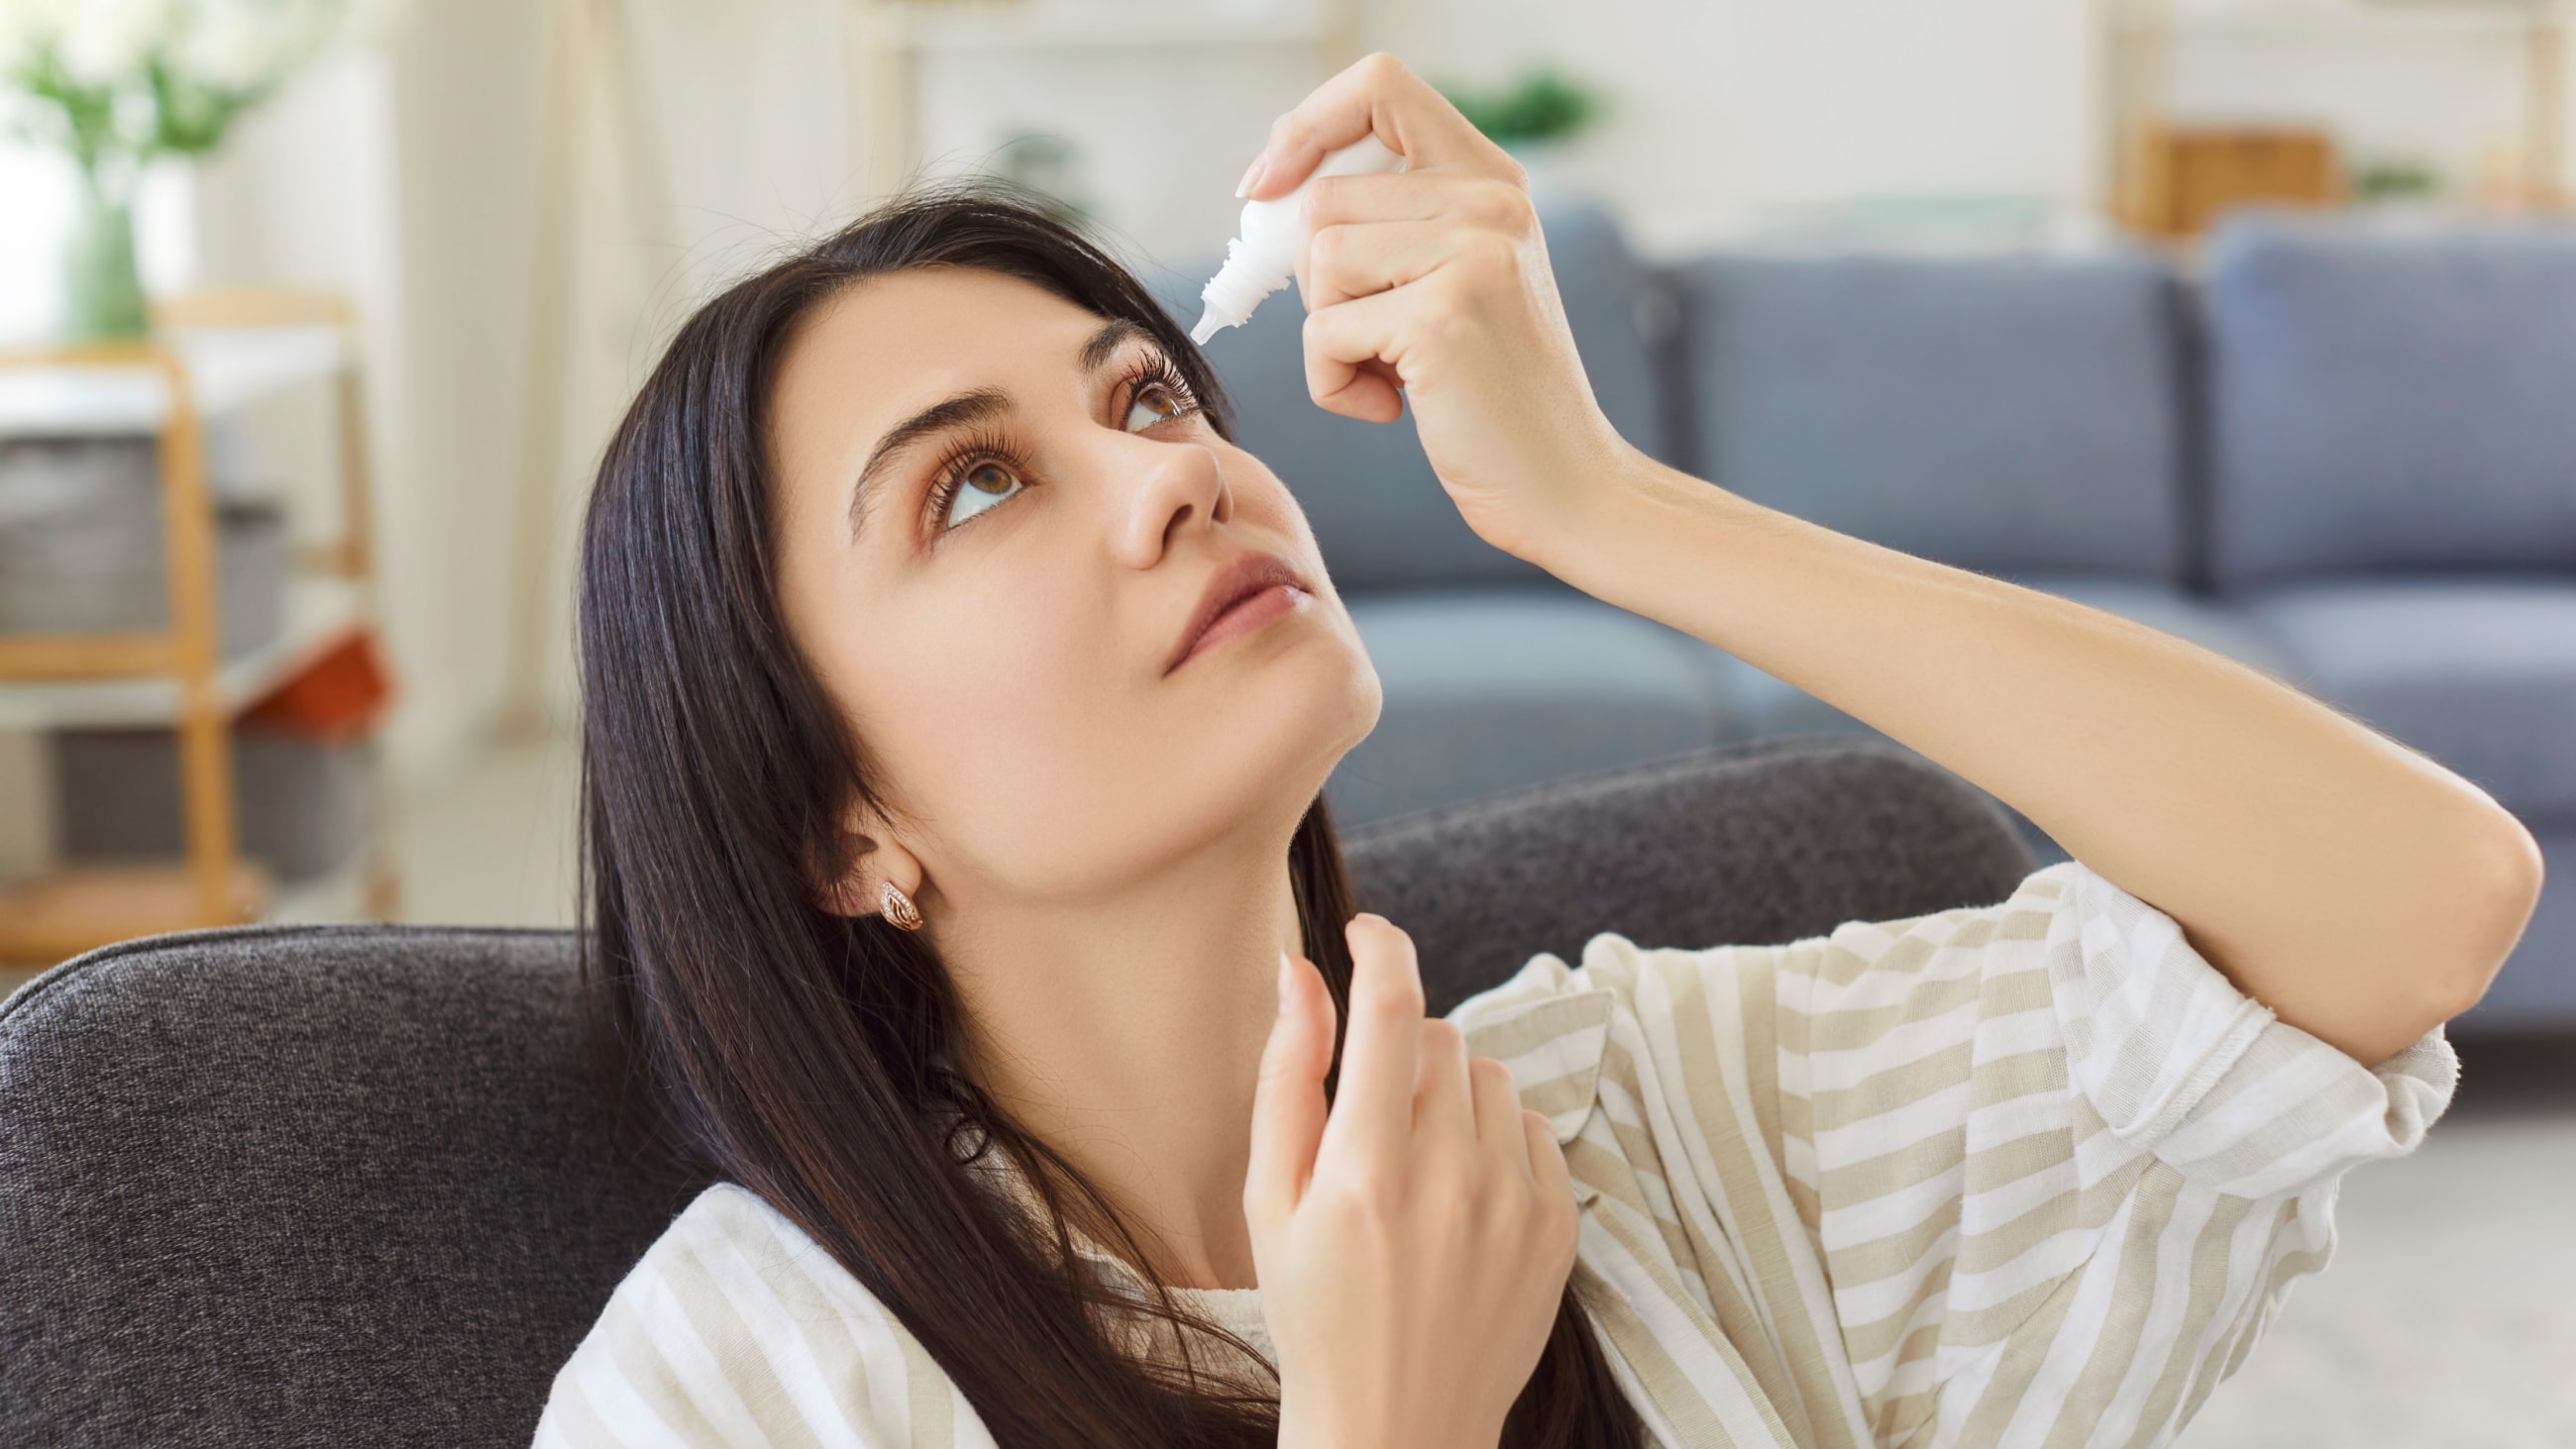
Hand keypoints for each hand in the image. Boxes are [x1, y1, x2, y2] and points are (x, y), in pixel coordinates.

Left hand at [1236, 52, 1643, 567]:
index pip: (1380, 86)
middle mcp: (1491, 202)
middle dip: (1316, 283)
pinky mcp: (1441, 321)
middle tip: (1370, 339)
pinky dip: (1334, 385)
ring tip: (1393, 374)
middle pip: (1322, 199)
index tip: (1270, 187)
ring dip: (1328, 335)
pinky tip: (1396, 409)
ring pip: (1317, 261)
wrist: (1569, 487)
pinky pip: (1322, 333)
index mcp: (1493, 180)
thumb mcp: (1455, 282)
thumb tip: (1267, 195)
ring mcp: (1471, 256)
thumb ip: (1391, 224)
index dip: (1307, 126)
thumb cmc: (1492, 397)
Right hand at [1246, 916, 1579, 1448]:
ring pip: (1489, 1075)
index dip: (1382, 948)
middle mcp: (1449, 1182)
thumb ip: (1287, 1078)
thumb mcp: (1271, 1201)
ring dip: (1451, 1093)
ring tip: (1416, 1164)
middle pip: (1440, 1037)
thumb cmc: (1316, 1312)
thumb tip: (1299, 970)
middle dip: (1402, 1050)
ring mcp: (1514, 1206)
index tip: (1366, 933)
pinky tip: (1461, 1194)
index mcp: (1365, 1173)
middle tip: (1371, 1116)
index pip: (1393, 1011)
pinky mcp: (1558, 1228)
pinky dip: (1497, 1139)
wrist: (1397, 1424)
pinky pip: (1532, 1127)